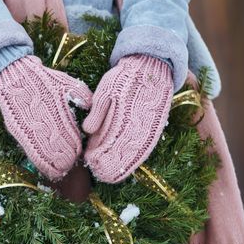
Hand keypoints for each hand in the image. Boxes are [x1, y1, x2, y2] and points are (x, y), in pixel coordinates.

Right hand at [0, 56, 92, 180]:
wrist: (16, 74)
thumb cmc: (45, 80)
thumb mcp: (68, 83)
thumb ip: (83, 97)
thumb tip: (92, 111)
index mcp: (58, 112)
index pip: (70, 140)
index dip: (76, 152)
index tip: (79, 157)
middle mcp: (43, 122)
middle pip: (58, 152)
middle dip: (66, 162)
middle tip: (71, 169)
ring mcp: (28, 127)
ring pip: (43, 156)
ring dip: (52, 166)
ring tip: (59, 173)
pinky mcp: (17, 130)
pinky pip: (29, 151)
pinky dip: (38, 161)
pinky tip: (45, 168)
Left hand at [83, 54, 173, 182]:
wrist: (150, 66)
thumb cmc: (124, 78)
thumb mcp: (107, 89)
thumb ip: (98, 110)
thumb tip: (87, 130)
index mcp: (123, 114)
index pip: (110, 141)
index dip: (100, 155)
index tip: (91, 165)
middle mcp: (137, 123)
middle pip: (122, 150)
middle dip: (110, 164)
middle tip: (99, 175)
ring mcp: (148, 126)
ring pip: (135, 152)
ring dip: (123, 166)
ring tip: (111, 177)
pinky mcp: (156, 126)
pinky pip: (147, 146)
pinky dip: (137, 158)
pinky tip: (129, 166)